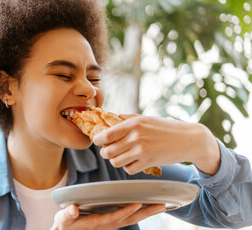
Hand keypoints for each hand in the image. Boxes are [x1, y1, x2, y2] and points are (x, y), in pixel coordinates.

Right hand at [51, 203, 164, 229]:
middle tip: (161, 205)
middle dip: (145, 212)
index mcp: (96, 223)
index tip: (138, 203)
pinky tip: (148, 207)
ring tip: (161, 205)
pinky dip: (140, 212)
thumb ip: (67, 215)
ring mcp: (111, 224)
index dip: (126, 211)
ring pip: (132, 218)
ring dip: (147, 212)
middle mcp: (107, 225)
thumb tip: (73, 209)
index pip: (114, 217)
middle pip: (129, 219)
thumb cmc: (66, 225)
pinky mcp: (112, 222)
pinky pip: (129, 217)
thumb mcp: (63, 219)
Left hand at [93, 114, 220, 175]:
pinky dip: (128, 167)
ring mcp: (142, 151)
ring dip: (116, 161)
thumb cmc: (166, 128)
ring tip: (121, 157)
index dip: (97, 139)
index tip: (97, 141)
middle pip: (108, 151)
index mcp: (133, 123)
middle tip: (109, 151)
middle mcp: (136, 137)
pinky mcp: (148, 162)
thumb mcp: (146, 118)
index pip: (106, 134)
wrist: (188, 140)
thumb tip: (112, 116)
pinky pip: (129, 169)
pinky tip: (133, 162)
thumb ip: (128, 118)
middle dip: (106, 153)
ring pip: (116, 162)